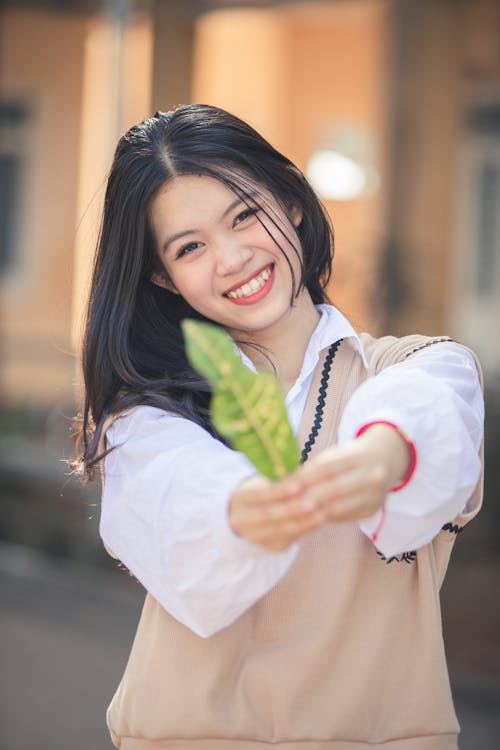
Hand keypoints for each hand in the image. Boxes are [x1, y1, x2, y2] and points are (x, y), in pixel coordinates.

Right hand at [229, 474, 324, 551]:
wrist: (248, 515)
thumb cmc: (263, 489)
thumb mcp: (264, 481)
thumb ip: (280, 478)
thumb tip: (305, 470)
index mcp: (240, 498)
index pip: (259, 495)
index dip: (278, 491)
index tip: (298, 484)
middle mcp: (243, 519)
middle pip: (269, 515)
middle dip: (292, 509)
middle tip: (312, 502)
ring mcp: (257, 535)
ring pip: (281, 529)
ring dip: (303, 522)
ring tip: (321, 514)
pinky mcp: (272, 545)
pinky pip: (290, 537)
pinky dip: (306, 528)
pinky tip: (320, 519)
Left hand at [294, 424, 411, 522]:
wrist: (386, 459)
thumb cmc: (351, 455)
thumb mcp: (337, 453)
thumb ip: (316, 467)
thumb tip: (287, 484)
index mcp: (360, 456)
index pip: (328, 468)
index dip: (305, 479)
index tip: (286, 486)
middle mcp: (372, 476)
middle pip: (335, 490)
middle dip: (308, 498)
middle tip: (287, 504)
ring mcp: (376, 495)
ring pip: (340, 508)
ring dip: (315, 512)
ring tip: (296, 514)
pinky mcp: (373, 510)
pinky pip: (346, 517)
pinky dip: (327, 518)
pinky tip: (312, 518)